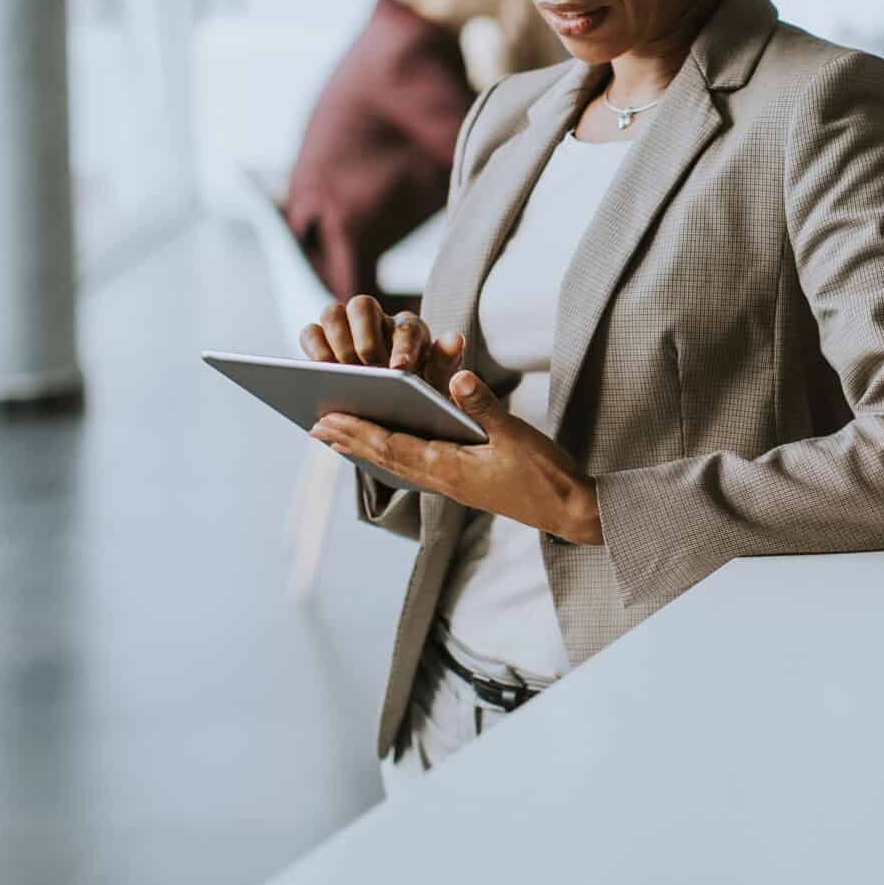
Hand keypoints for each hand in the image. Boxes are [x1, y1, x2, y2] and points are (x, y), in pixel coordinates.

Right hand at [300, 295, 465, 396]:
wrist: (391, 408)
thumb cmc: (415, 394)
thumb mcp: (435, 385)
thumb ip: (445, 364)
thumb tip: (454, 338)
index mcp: (409, 329)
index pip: (406, 327)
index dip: (402, 345)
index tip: (400, 369)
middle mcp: (375, 320)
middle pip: (361, 305)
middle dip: (362, 337)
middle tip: (366, 367)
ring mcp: (345, 327)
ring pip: (332, 313)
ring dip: (335, 341)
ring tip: (339, 372)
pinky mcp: (321, 340)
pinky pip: (310, 333)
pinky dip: (313, 348)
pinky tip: (318, 376)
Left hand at [309, 369, 602, 544]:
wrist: (568, 510)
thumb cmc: (544, 474)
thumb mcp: (515, 435)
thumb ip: (483, 405)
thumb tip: (455, 375)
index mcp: (449, 468)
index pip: (392, 446)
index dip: (357, 432)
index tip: (326, 421)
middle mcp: (443, 479)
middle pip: (385, 457)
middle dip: (350, 440)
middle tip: (315, 426)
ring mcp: (452, 484)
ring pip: (397, 463)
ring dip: (365, 448)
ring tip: (337, 437)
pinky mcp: (462, 483)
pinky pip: (415, 466)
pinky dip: (392, 454)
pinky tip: (384, 448)